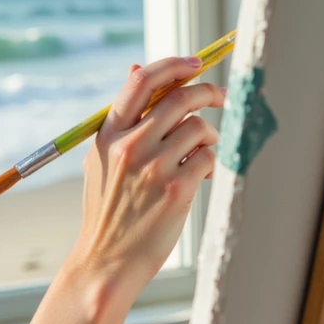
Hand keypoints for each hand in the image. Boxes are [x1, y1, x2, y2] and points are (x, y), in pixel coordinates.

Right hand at [71, 55, 224, 294]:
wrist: (106, 261)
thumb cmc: (107, 210)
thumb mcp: (102, 160)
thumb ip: (122, 119)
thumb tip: (136, 68)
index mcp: (108, 134)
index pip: (141, 82)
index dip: (172, 65)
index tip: (195, 62)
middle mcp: (129, 146)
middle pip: (180, 98)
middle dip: (208, 92)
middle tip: (222, 97)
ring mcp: (153, 167)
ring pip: (199, 128)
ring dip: (210, 135)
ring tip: (203, 151)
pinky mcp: (177, 189)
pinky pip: (207, 158)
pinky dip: (209, 163)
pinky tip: (198, 176)